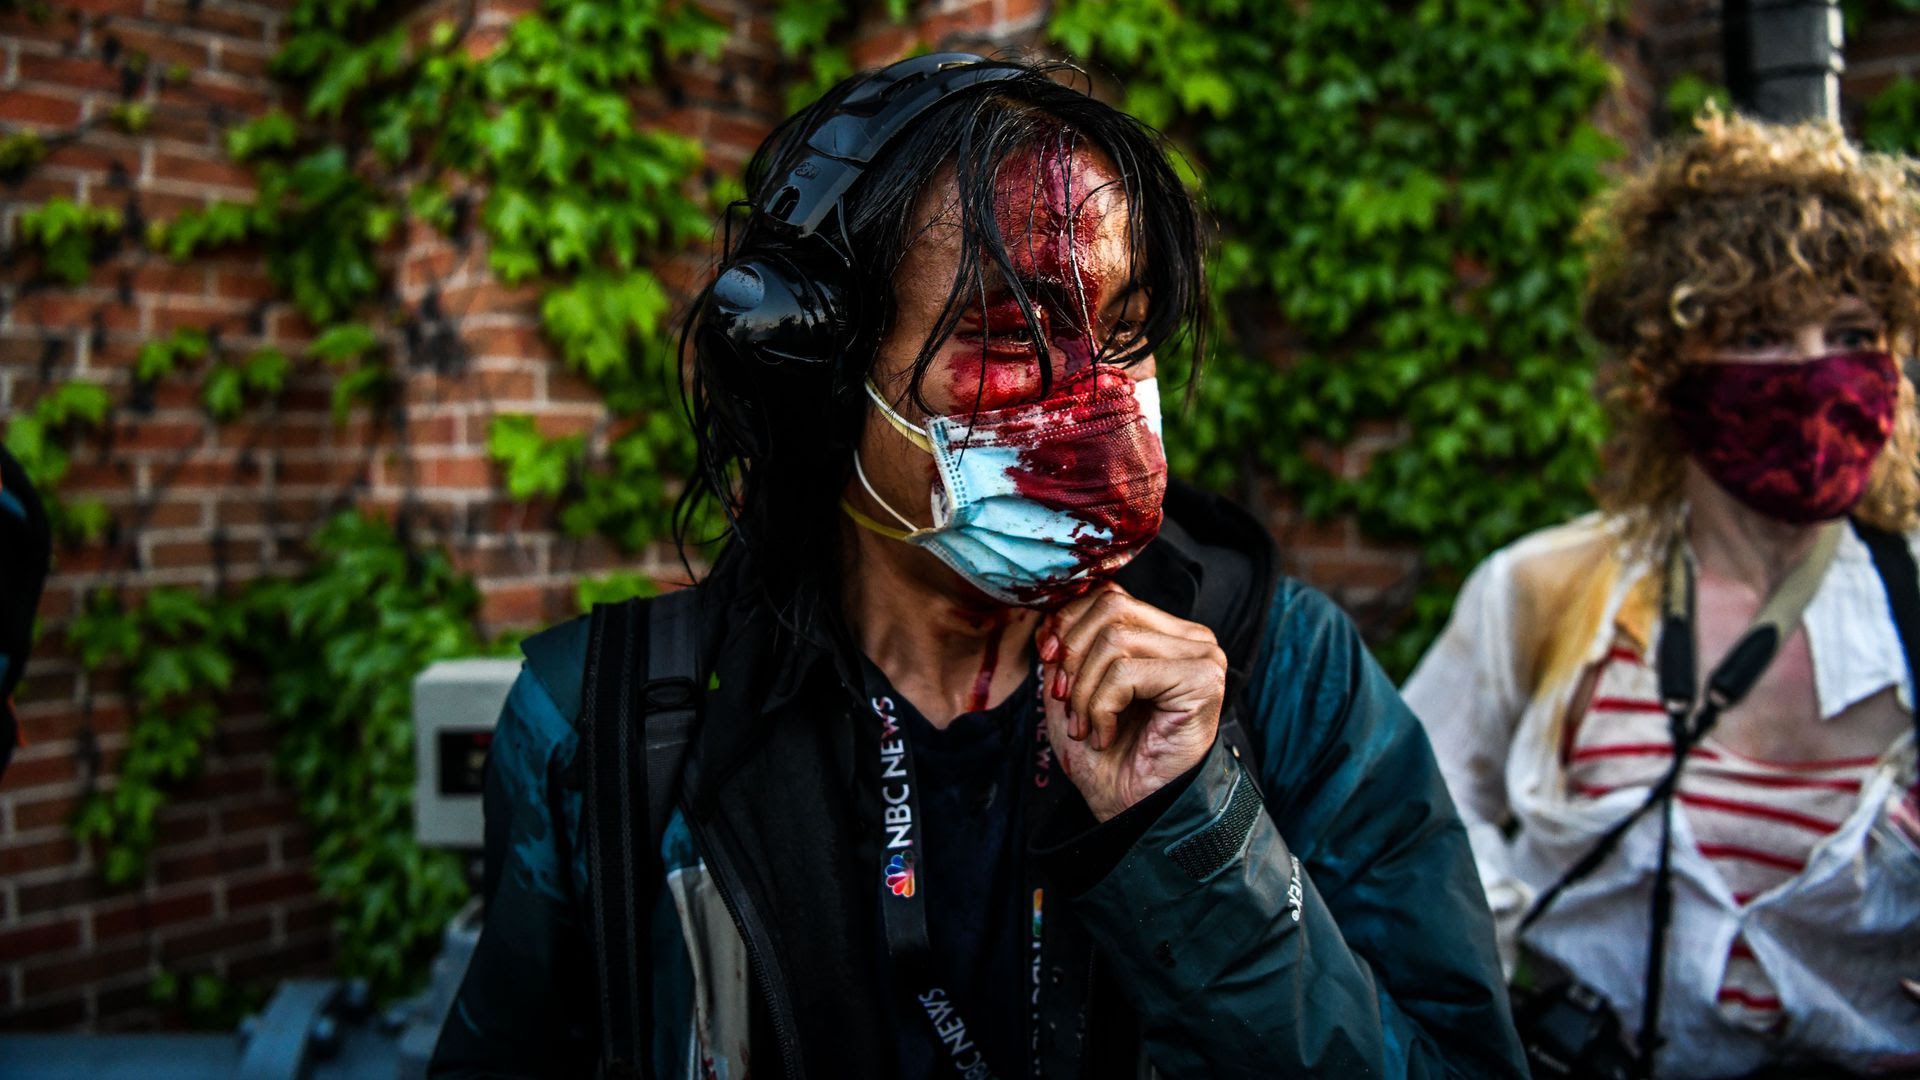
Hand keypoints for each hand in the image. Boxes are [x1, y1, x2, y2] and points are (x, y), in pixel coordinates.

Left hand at [1036, 583, 1226, 822]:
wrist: (1131, 808)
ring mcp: (1202, 656)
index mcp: (1163, 632)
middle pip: (1111, 609)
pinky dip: (1102, 708)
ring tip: (1086, 727)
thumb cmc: (1105, 754)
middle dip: (1073, 658)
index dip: (1067, 624)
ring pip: (1116, 641)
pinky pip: (1127, 673)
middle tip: (1066, 703)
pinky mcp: (1202, 680)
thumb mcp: (1072, 688)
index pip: (1107, 595)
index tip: (1048, 662)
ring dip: (1085, 691)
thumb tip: (1049, 619)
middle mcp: (1190, 638)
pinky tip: (1106, 735)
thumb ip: (1065, 647)